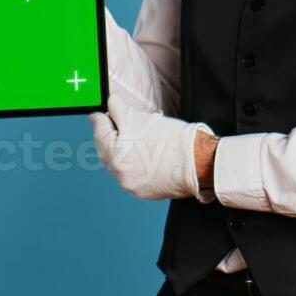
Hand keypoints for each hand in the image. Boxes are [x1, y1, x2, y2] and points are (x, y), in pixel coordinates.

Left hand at [89, 94, 217, 200]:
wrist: (197, 163)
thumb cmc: (171, 139)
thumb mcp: (141, 118)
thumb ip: (119, 110)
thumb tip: (110, 103)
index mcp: (115, 153)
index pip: (100, 131)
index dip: (99, 119)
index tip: (97, 114)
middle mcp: (119, 173)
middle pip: (105, 150)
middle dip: (107, 136)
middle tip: (111, 124)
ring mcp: (130, 185)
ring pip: (116, 165)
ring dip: (118, 152)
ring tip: (129, 140)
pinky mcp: (143, 192)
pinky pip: (130, 176)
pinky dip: (131, 166)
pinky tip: (140, 157)